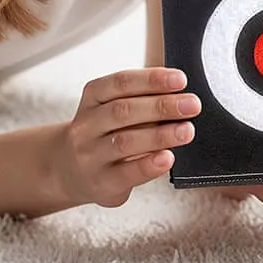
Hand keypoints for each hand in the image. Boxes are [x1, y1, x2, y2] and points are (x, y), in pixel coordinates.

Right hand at [55, 67, 200, 207]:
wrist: (70, 170)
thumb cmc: (104, 133)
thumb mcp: (111, 108)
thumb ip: (141, 99)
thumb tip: (181, 94)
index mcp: (93, 97)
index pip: (121, 82)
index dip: (152, 79)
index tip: (181, 79)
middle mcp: (87, 125)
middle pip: (124, 111)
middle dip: (162, 106)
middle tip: (192, 105)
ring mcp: (90, 155)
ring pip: (124, 141)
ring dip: (160, 135)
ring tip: (186, 131)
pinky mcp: (101, 182)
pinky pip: (126, 173)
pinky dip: (150, 165)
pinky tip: (168, 158)